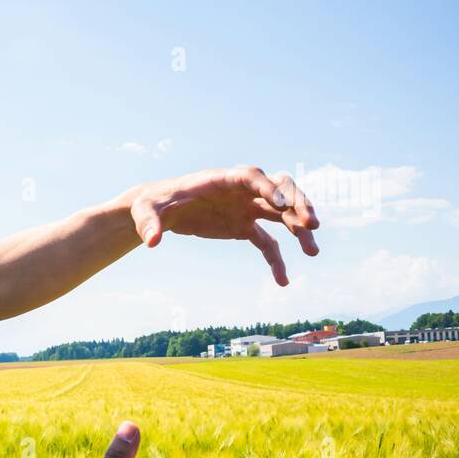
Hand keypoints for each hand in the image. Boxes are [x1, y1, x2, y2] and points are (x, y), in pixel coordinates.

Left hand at [129, 165, 319, 285]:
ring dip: (299, 230)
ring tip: (313, 251)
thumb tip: (152, 242)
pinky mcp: (244, 227)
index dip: (267, 187)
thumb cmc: (151, 204)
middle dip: (297, 204)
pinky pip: (267, 243)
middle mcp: (240, 191)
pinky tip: (282, 281)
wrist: (158, 213)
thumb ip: (151, 223)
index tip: (280, 203)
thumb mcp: (146, 211)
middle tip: (310, 225)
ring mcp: (245, 208)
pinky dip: (276, 260)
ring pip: (281, 215)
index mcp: (220, 180)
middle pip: (278, 191)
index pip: (251, 176)